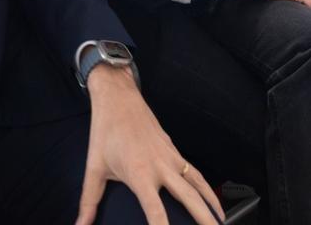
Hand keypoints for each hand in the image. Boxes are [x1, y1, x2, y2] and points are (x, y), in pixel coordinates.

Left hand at [77, 65, 221, 224]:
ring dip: (212, 205)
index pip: (156, 211)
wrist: (119, 99)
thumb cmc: (105, 132)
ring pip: (198, 185)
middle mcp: (161, 167)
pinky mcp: (174, 150)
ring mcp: (171, 157)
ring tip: (221, 224)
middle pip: (189, 199)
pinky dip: (206, 188)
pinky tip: (212, 200)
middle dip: (203, 220)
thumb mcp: (93, 167)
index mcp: (140, 173)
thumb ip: (89, 200)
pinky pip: (195, 173)